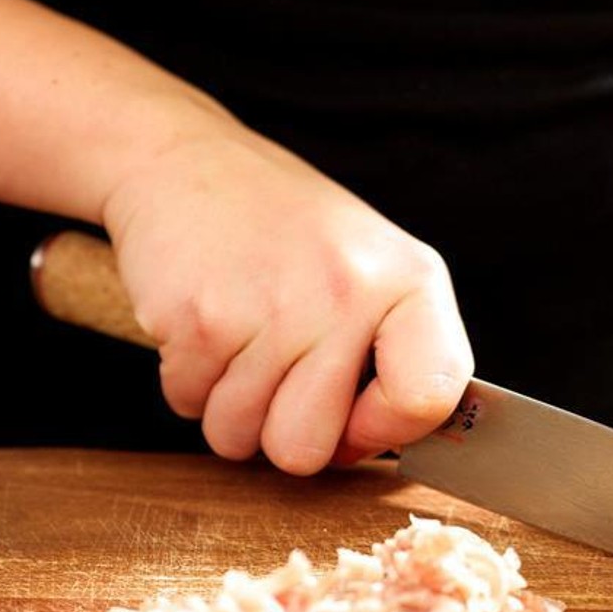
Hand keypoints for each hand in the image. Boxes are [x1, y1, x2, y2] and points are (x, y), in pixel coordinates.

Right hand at [100, 119, 472, 474]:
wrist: (185, 161)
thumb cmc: (287, 234)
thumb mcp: (372, 272)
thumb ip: (396, 358)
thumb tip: (383, 448)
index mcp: (410, 281)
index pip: (427, 398)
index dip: (384, 430)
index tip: (356, 414)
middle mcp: (348, 292)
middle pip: (307, 449)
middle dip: (280, 432)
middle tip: (277, 374)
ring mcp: (272, 307)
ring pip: (238, 437)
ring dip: (227, 407)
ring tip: (238, 340)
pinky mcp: (200, 318)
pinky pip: (187, 405)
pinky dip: (188, 380)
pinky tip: (203, 323)